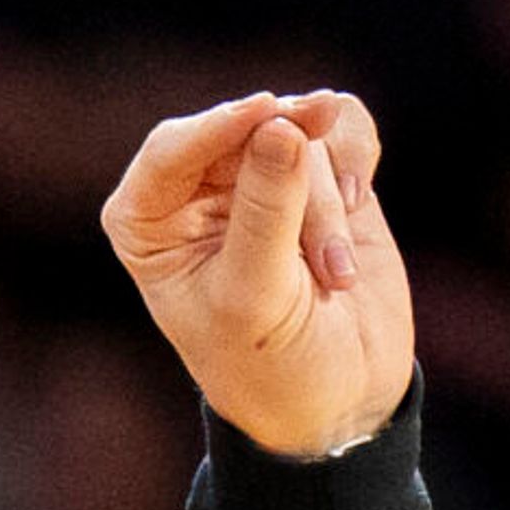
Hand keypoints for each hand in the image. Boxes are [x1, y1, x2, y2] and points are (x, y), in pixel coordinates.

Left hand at [102, 90, 413, 459]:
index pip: (171, 148)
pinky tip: (361, 206)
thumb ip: (266, 212)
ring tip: (333, 273)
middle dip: (295, 177)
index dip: (220, 127)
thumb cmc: (271, 363)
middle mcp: (194, 187)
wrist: (337, 395)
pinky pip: (341, 123)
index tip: (268, 114)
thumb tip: (281, 125)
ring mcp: (258, 173)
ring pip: (301, 131)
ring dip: (329, 202)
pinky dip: (358, 156)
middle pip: (245, 129)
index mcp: (148, 221)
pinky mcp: (317, 171)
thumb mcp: (257, 297)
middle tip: (342, 212)